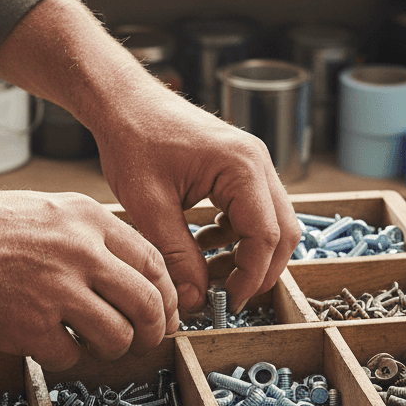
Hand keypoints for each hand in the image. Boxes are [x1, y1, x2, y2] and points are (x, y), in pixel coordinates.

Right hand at [0, 188, 178, 369]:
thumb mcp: (50, 211)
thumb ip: (94, 239)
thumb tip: (134, 278)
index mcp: (89, 219)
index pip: (153, 264)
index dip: (166, 296)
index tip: (163, 313)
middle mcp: (80, 252)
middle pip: (147, 305)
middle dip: (152, 331)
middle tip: (142, 341)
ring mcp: (56, 290)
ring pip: (117, 337)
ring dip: (110, 349)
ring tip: (90, 343)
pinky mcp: (30, 326)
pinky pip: (70, 356)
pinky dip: (63, 357)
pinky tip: (47, 344)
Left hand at [91, 84, 300, 313]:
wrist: (123, 102)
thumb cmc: (133, 140)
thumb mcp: (149, 207)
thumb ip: (176, 255)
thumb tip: (194, 300)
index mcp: (241, 167)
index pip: (266, 236)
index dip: (251, 277)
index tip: (227, 303)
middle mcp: (257, 162)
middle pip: (282, 233)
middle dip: (258, 271)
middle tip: (226, 298)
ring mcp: (252, 164)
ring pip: (271, 224)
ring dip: (247, 255)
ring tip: (207, 276)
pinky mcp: (239, 169)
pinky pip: (254, 212)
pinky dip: (236, 237)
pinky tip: (203, 245)